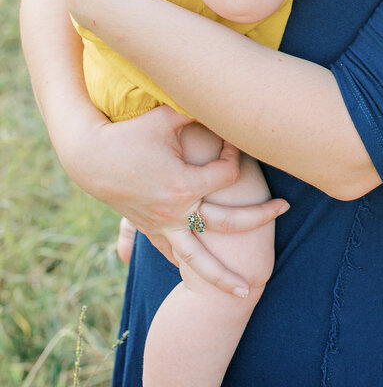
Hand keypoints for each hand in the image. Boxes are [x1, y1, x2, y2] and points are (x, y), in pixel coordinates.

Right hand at [71, 105, 287, 293]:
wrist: (90, 159)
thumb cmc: (129, 134)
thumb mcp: (166, 117)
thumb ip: (199, 111)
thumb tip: (224, 98)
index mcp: (185, 185)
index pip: (228, 174)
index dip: (235, 155)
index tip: (230, 142)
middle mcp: (178, 211)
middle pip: (229, 222)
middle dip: (260, 217)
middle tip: (285, 209)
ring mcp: (163, 225)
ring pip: (198, 260)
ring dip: (222, 276)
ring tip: (246, 291)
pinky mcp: (150, 230)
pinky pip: (174, 254)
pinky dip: (190, 266)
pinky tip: (205, 278)